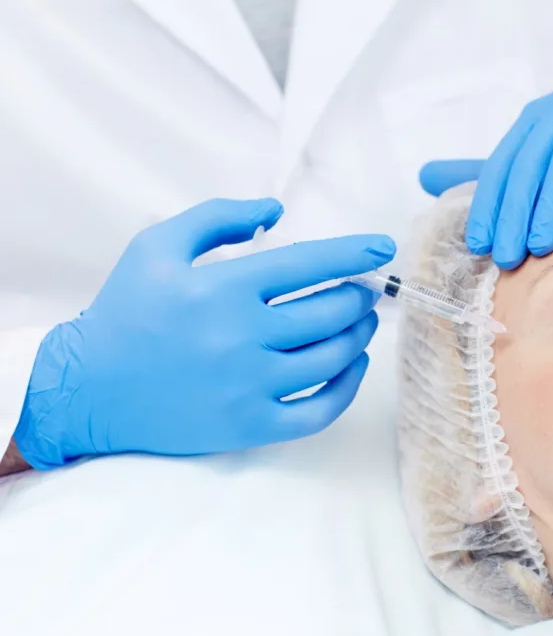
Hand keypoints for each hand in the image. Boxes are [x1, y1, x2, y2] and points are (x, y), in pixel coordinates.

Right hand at [13, 198, 395, 469]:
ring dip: (358, 334)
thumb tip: (275, 209)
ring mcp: (248, 386)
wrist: (86, 388)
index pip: (309, 264)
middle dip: (358, 296)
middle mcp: (240, 337)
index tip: (383, 248)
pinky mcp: (249, 426)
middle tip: (365, 289)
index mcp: (221, 289)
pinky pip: (319, 411)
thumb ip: (217, 217)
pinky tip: (352, 364)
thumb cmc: (124, 312)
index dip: (354, 253)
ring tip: (361, 321)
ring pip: (332, 358)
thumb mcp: (156, 246)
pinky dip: (347, 387)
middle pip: (329, 312)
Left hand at [419, 80, 552, 268]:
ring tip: (540, 246)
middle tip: (508, 256)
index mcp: (540, 115)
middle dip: (515, 213)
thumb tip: (424, 176)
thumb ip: (502, 170)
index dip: (489, 205)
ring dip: (550, 205)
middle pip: (531, 163)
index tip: (480, 247)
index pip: (504, 163)